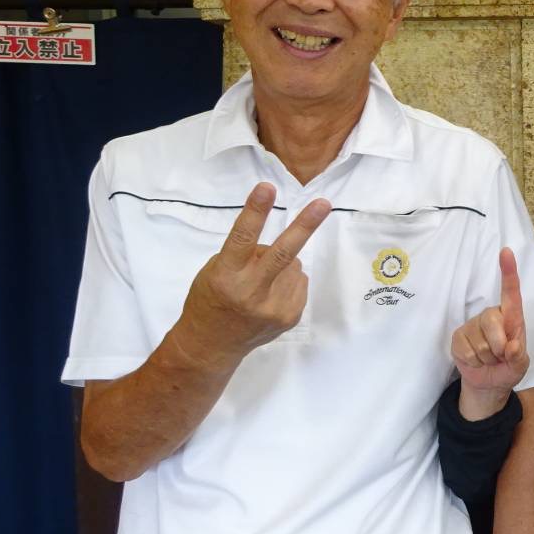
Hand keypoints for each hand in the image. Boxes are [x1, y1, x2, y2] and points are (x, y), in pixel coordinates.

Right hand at [169, 182, 329, 367]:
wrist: (213, 345)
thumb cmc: (210, 299)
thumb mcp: (215, 271)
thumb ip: (244, 256)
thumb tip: (278, 244)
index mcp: (226, 276)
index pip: (242, 238)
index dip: (255, 212)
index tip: (267, 187)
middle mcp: (251, 292)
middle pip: (282, 254)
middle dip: (304, 226)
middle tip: (323, 204)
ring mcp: (274, 307)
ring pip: (292, 265)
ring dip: (281, 264)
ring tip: (261, 282)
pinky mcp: (290, 316)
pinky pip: (298, 281)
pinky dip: (288, 280)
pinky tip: (270, 294)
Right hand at [451, 248, 529, 418]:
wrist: (489, 384)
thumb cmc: (508, 367)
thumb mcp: (520, 366)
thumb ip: (519, 357)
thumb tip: (512, 346)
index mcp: (512, 317)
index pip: (511, 292)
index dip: (508, 272)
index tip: (506, 252)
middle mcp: (492, 316)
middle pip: (492, 321)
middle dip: (498, 346)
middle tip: (500, 356)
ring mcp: (473, 324)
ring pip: (479, 340)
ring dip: (486, 357)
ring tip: (489, 359)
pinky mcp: (459, 336)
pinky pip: (466, 349)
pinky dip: (474, 361)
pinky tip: (476, 360)